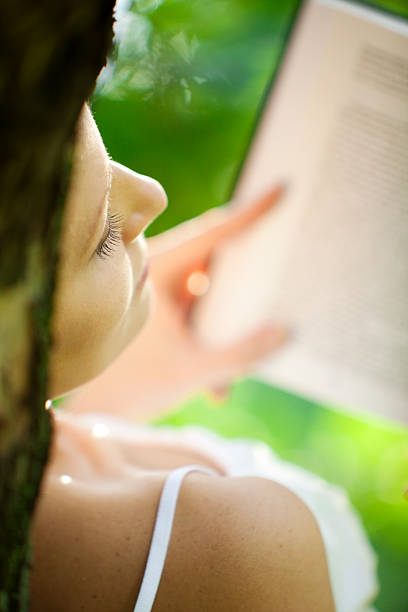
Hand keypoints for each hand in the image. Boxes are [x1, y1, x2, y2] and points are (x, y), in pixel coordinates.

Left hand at [145, 184, 286, 399]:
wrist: (91, 413)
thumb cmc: (129, 385)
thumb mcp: (192, 369)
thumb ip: (242, 353)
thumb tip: (286, 332)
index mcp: (158, 271)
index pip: (211, 235)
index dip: (250, 213)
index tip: (280, 188)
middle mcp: (156, 276)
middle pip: (214, 262)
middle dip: (247, 279)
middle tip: (280, 272)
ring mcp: (157, 296)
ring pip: (208, 295)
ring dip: (227, 328)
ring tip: (235, 362)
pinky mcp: (161, 318)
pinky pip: (197, 319)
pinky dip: (211, 345)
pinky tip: (216, 389)